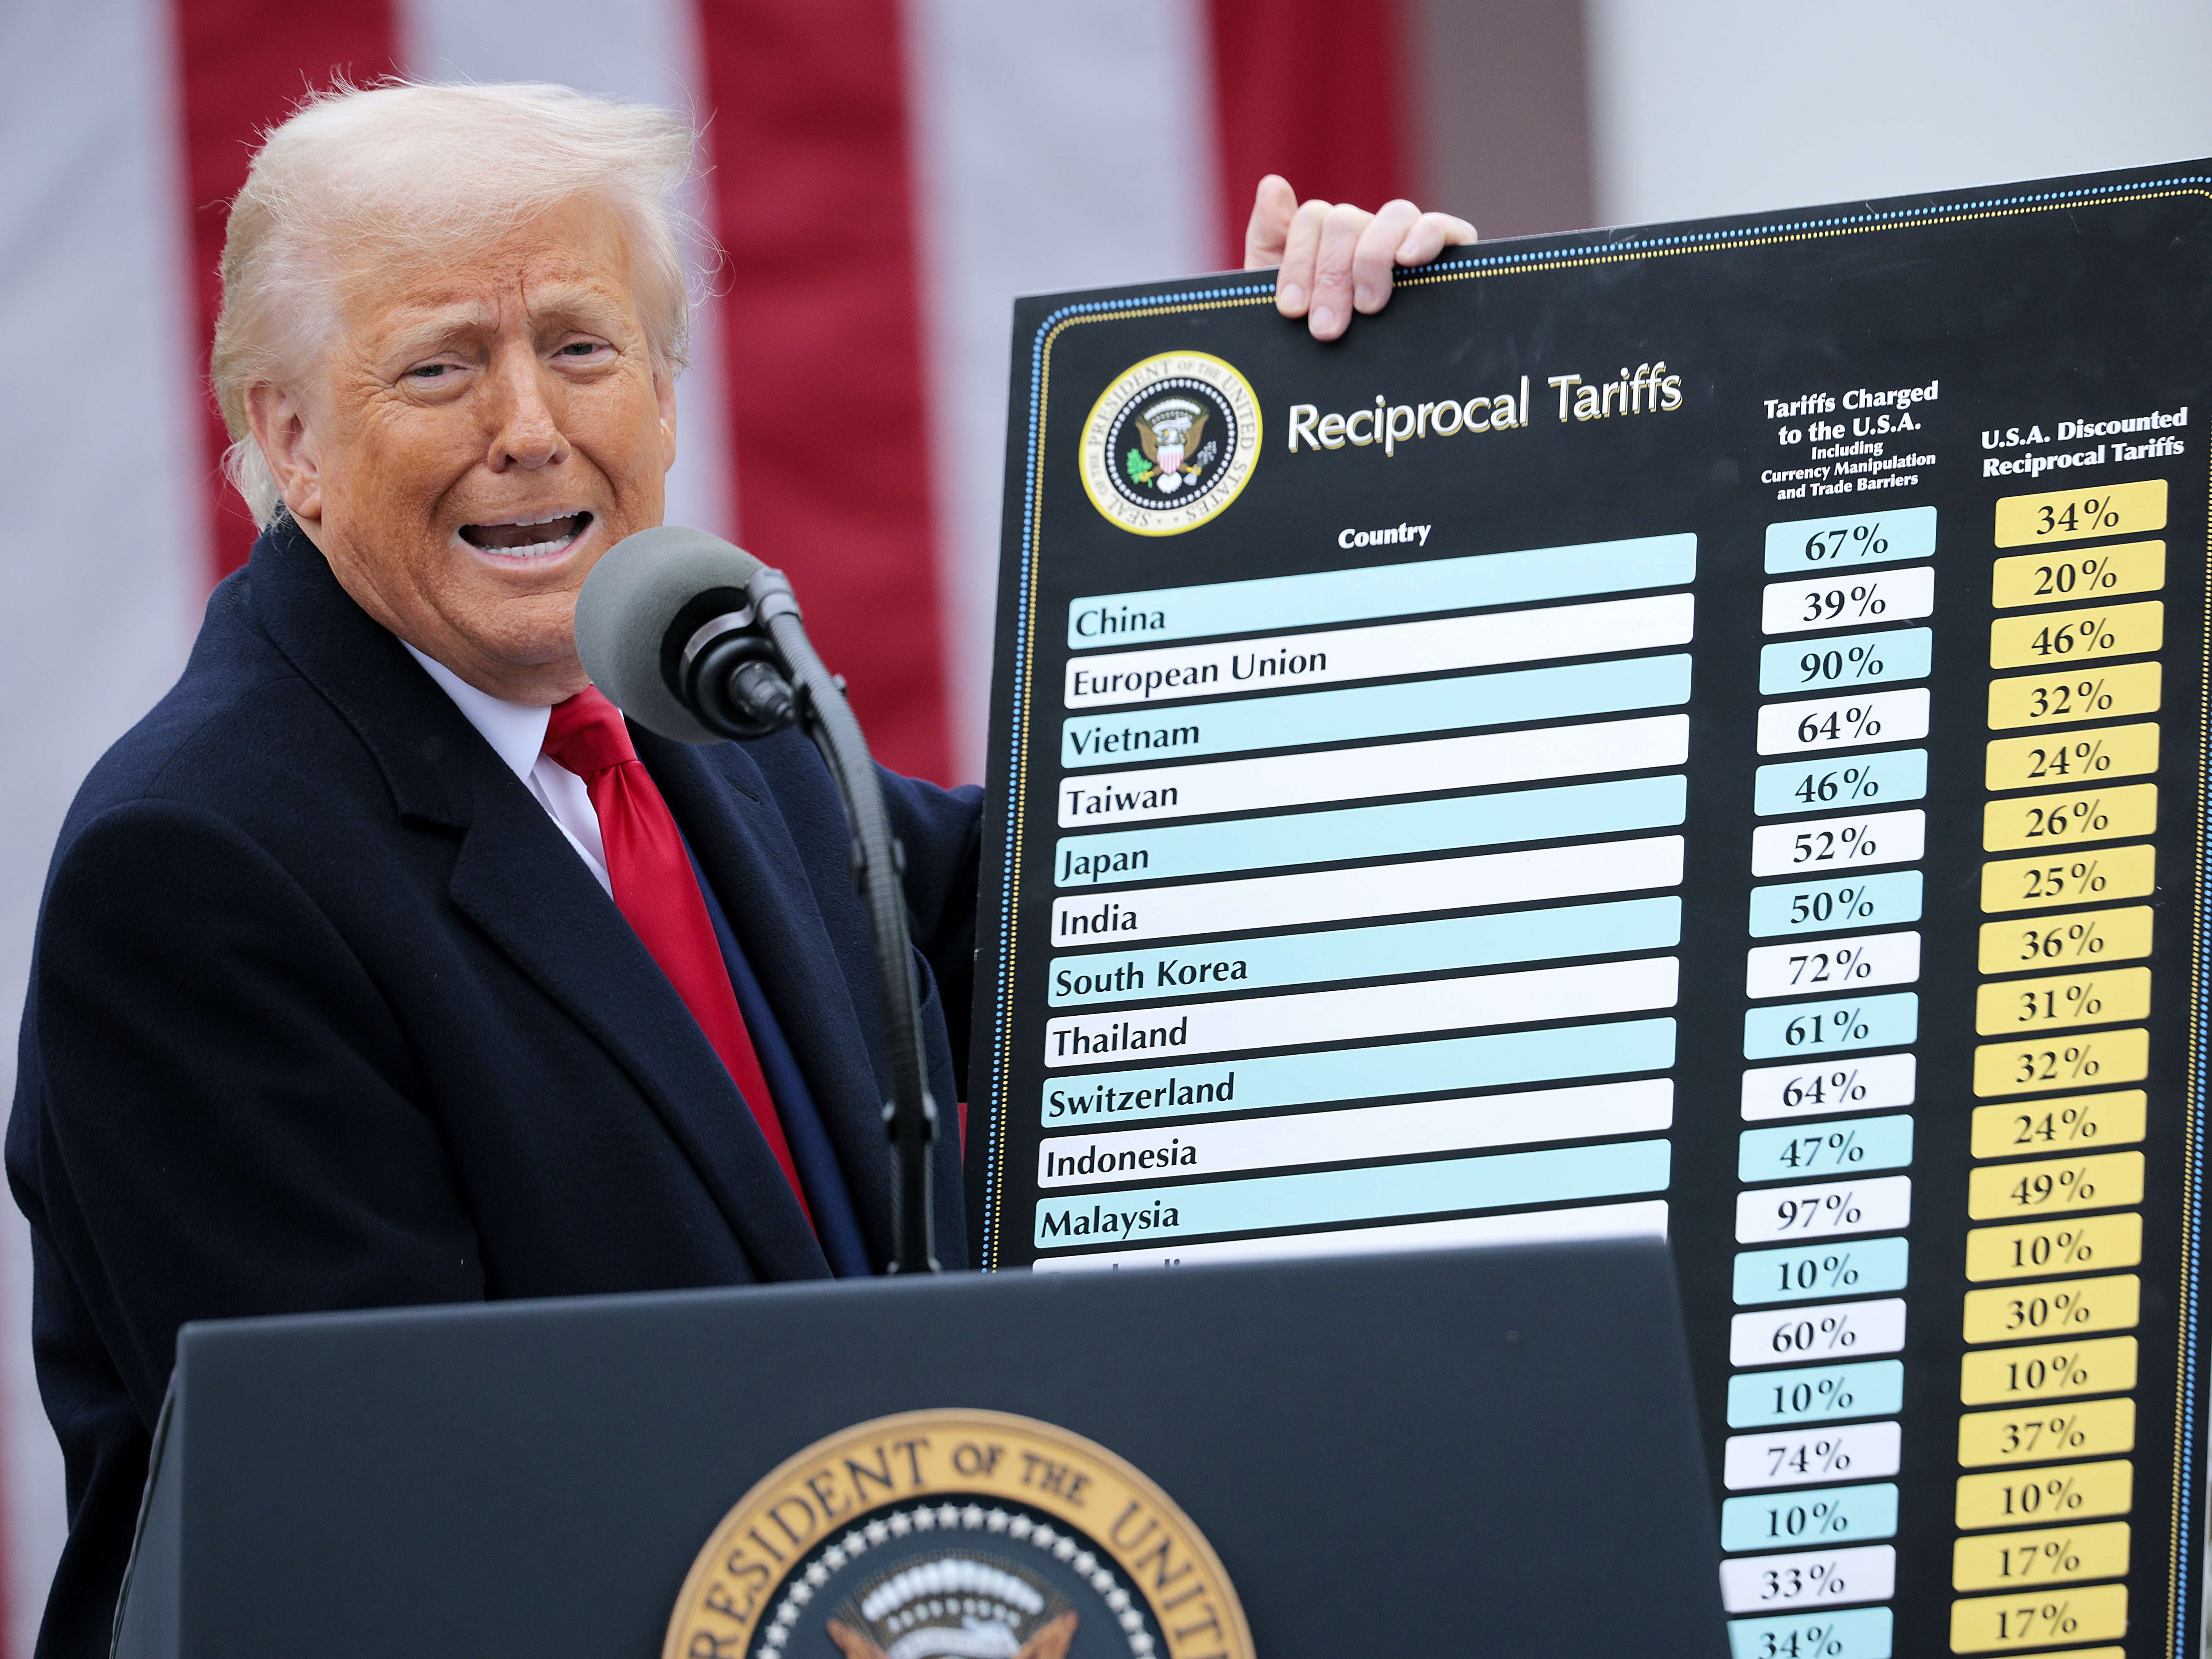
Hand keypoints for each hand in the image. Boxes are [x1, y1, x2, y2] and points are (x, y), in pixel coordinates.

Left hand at [1244, 175, 1475, 341]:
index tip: (1292, 309)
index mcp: (1328, 242)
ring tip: (1367, 306)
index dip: (1298, 261)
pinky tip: (1408, 260)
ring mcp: (1408, 243)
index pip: (1313, 219)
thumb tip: (1272, 184)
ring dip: (1373, 259)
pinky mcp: (1450, 256)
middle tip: (1327, 328)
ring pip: (1394, 215)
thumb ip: (1269, 240)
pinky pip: (1442, 227)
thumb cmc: (1316, 343)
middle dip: (1331, 275)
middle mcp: (1369, 235)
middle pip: (1347, 221)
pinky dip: (1426, 235)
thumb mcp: (1279, 299)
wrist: (1352, 397)